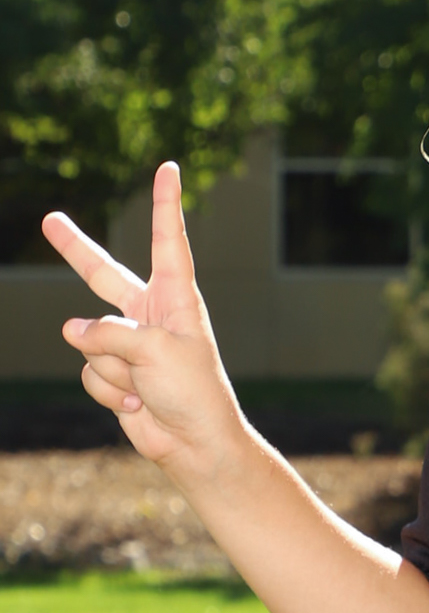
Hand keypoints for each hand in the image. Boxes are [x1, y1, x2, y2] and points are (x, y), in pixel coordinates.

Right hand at [43, 164, 248, 478]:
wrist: (195, 444)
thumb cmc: (193, 391)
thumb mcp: (156, 350)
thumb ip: (109, 332)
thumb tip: (72, 330)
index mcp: (175, 296)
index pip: (168, 240)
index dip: (166, 203)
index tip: (170, 168)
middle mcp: (149, 314)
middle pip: (102, 274)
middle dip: (74, 249)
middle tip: (49, 221)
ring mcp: (127, 343)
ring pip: (90, 341)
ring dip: (116, 369)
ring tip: (148, 384)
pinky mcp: (113, 372)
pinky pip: (90, 371)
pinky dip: (110, 391)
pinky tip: (138, 403)